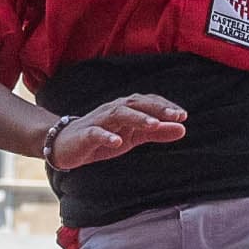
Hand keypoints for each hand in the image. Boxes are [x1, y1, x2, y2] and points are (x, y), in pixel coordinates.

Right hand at [48, 94, 186, 169]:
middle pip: (135, 103)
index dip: (165, 106)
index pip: (147, 101)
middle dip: (156, 108)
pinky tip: (118, 142)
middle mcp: (112, 110)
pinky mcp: (84, 135)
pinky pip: (95, 133)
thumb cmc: (102, 139)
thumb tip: (183, 129)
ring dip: (137, 118)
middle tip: (176, 116)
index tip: (183, 115)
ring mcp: (98, 121)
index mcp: (125, 109)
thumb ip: (157, 133)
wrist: (65, 146)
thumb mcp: (133, 137)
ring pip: (118, 114)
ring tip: (154, 125)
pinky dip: (106, 136)